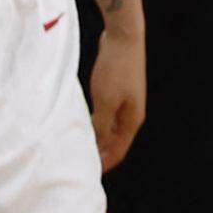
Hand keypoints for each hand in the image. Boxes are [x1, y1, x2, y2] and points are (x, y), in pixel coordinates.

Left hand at [87, 24, 145, 169]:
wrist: (124, 38)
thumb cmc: (116, 70)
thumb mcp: (105, 101)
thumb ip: (100, 125)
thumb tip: (96, 143)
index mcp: (132, 119)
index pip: (119, 150)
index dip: (105, 163)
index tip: (88, 174)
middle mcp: (132, 113)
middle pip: (116, 141)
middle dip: (101, 152)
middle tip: (80, 162)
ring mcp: (126, 101)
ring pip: (111, 127)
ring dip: (97, 137)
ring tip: (79, 144)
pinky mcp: (118, 90)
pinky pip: (106, 114)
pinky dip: (96, 122)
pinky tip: (83, 121)